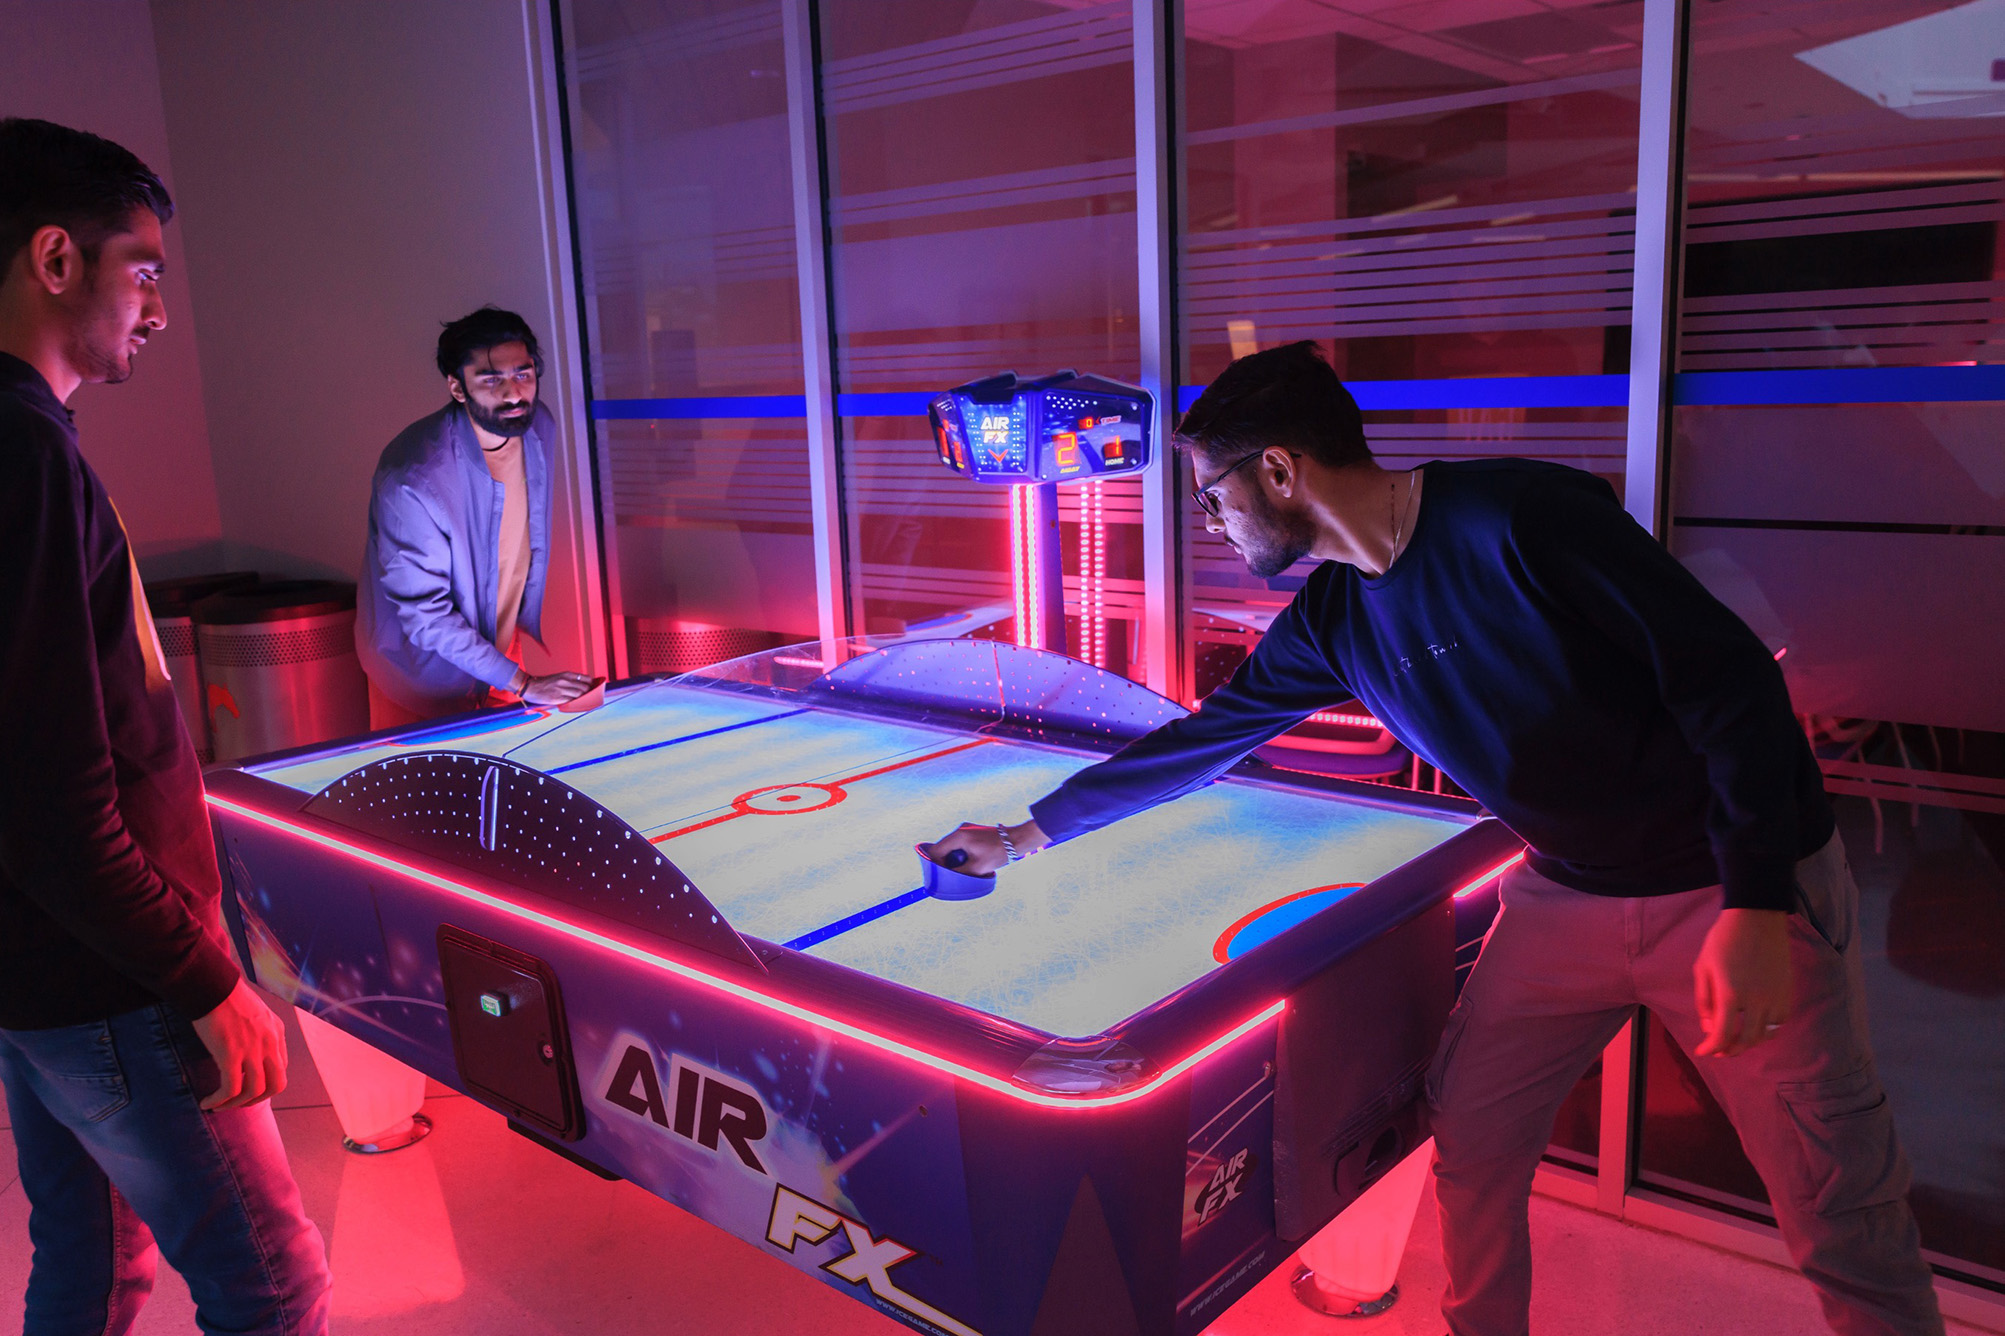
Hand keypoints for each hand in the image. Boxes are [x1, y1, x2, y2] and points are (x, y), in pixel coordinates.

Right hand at [190, 979, 288, 1109]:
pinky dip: (219, 1100)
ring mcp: (252, 1049)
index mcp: (276, 1032)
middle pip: (276, 1085)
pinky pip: (230, 1089)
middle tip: (239, 1102)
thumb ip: (257, 1031)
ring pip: (253, 1091)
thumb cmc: (226, 997)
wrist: (212, 985)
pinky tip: (207, 1103)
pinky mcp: (231, 1054)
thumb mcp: (254, 1013)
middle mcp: (270, 1042)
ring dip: (235, 1104)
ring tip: (219, 1105)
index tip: (247, 1087)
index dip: (265, 1083)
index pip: (281, 1067)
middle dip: (258, 1099)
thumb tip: (246, 1049)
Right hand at [519, 671, 596, 705]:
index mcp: (566, 674)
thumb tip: (582, 687)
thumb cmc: (543, 683)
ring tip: (586, 702)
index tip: (593, 688)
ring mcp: (561, 690)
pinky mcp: (557, 698)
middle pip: (585, 688)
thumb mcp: (558, 677)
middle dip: (589, 693)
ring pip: (580, 695)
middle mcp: (565, 681)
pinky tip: (577, 705)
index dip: (592, 684)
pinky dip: (576, 703)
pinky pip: (571, 702)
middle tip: (591, 697)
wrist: (529, 686)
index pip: (585, 679)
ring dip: (584, 699)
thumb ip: (569, 681)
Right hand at [922, 819, 1047, 875]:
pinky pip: (960, 843)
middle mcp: (961, 830)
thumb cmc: (998, 853)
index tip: (940, 873)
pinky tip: (969, 861)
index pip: (937, 850)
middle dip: (945, 861)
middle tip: (951, 872)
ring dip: (954, 857)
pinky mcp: (973, 831)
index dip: (935, 863)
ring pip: (952, 845)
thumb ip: (959, 872)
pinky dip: (961, 852)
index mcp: (959, 836)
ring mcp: (967, 829)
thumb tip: (947, 876)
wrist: (1017, 840)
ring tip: (963, 868)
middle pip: (943, 847)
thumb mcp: (977, 868)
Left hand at [1692, 908, 1792, 1057]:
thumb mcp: (1703, 968)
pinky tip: (1756, 1024)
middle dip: (1731, 1050)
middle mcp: (1756, 1001)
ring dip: (1750, 1041)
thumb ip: (1704, 1001)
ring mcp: (1775, 997)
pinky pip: (1780, 1020)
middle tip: (1720, 1051)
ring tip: (1737, 1039)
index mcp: (1730, 994)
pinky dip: (1768, 1028)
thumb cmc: (1723, 940)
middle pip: (1746, 1040)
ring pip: (1766, 1033)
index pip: (1722, 1034)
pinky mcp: (1787, 991)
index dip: (1711, 1048)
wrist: (1756, 918)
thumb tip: (1709, 1028)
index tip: (1703, 1051)